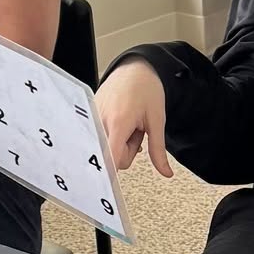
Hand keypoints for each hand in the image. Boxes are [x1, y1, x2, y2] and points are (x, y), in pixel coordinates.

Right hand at [95, 60, 171, 177]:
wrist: (135, 68)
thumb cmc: (146, 89)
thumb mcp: (157, 121)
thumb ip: (158, 150)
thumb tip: (165, 172)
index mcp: (119, 123)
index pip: (111, 158)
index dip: (114, 171)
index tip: (113, 185)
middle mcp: (101, 121)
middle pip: (111, 157)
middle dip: (126, 151)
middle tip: (136, 132)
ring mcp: (92, 118)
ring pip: (105, 148)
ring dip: (118, 142)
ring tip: (127, 125)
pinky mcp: (88, 116)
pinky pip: (100, 137)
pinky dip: (110, 135)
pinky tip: (118, 122)